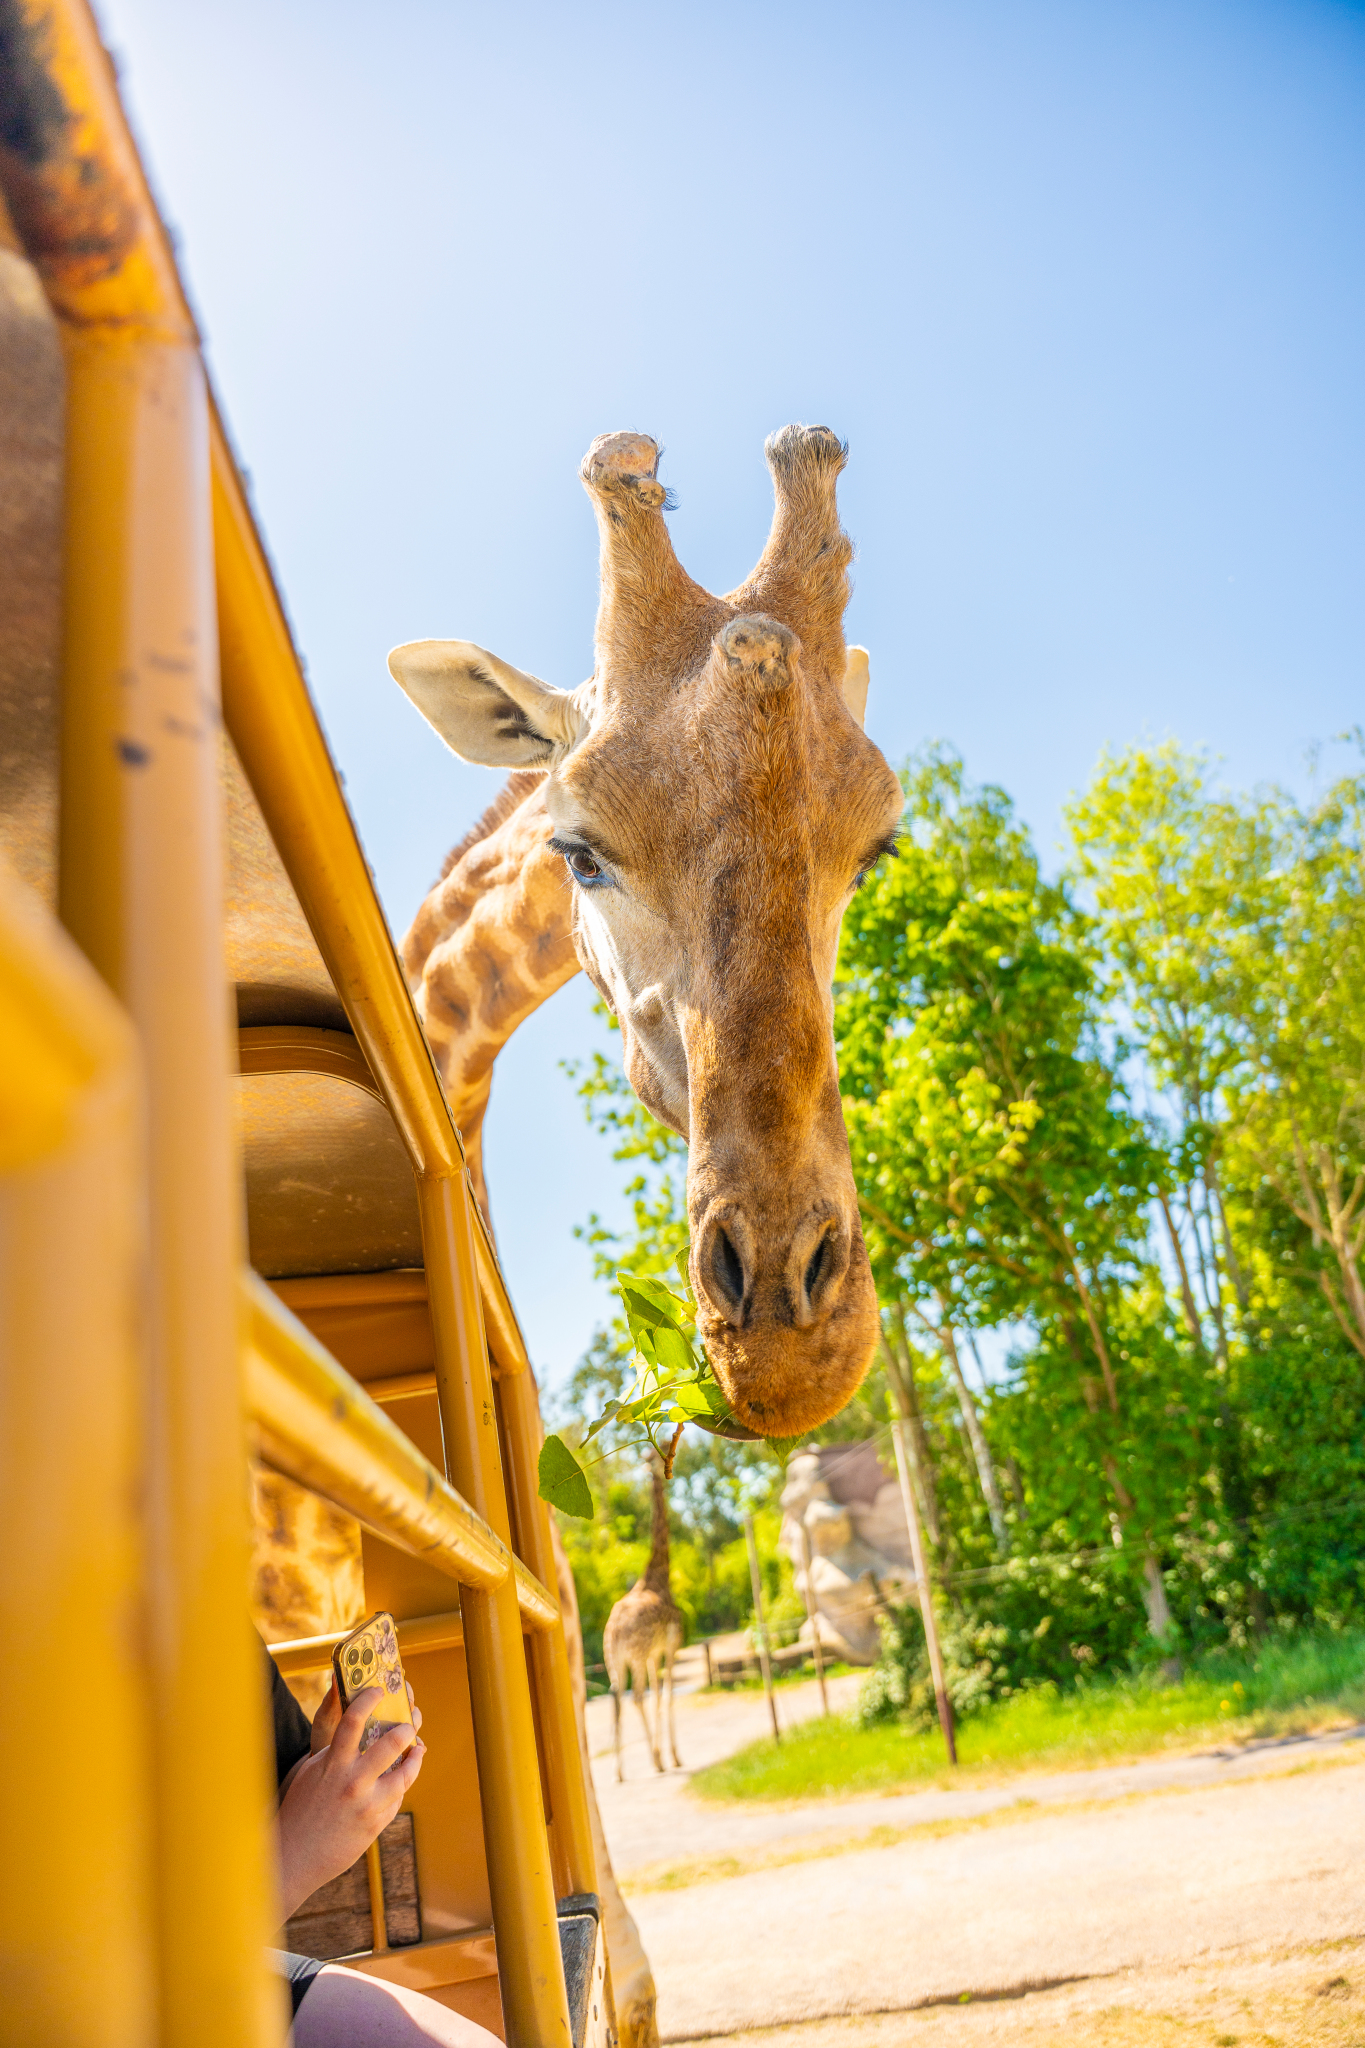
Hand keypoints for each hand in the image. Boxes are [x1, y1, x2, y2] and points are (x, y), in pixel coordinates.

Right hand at [276, 1684, 425, 1921]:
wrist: (294, 1856)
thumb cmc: (299, 1808)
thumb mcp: (311, 1772)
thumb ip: (335, 1751)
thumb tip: (356, 1728)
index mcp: (333, 1764)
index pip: (353, 1720)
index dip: (368, 1699)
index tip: (378, 1691)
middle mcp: (352, 1782)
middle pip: (390, 1744)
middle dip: (406, 1730)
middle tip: (409, 1724)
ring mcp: (367, 1805)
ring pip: (405, 1775)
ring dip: (415, 1759)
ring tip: (418, 1750)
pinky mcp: (376, 1825)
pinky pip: (396, 1800)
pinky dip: (399, 1788)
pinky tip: (399, 1781)